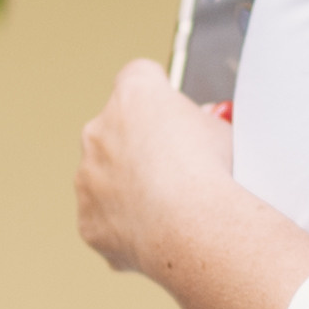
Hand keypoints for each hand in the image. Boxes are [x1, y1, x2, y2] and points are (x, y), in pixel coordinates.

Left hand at [77, 59, 235, 286]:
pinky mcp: (88, 218)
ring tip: (172, 205)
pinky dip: (126, 223)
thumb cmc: (211, 175)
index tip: (172, 112)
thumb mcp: (220, 132)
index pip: (138, 77)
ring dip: (129, 185)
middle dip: (140, 143)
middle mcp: (100, 129)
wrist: (193, 229)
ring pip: (105, 174)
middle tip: (176, 165)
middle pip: (117, 127)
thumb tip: (198, 126)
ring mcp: (88, 175)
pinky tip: (159, 231)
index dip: (158, 95)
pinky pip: (105, 217)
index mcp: (135, 96)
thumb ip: (201, 122)